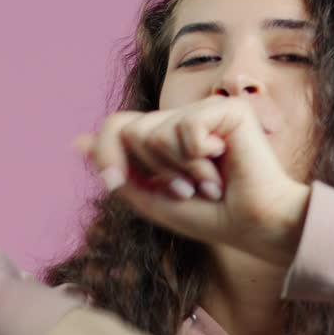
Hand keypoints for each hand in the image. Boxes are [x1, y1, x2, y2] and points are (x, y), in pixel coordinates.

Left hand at [74, 97, 310, 265]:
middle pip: (132, 130)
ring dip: (180, 169)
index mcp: (164, 138)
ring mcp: (205, 112)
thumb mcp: (152, 200)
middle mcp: (182, 120)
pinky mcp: (226, 109)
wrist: (255, 225)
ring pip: (156, 131)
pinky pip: (185, 128)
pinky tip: (223, 166)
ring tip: (209, 182)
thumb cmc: (212, 216)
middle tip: (188, 188)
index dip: (107, 153)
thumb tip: (77, 141)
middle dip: (154, 170)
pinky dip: (198, 159)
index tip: (113, 183)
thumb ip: (118, 171)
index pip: (117, 127)